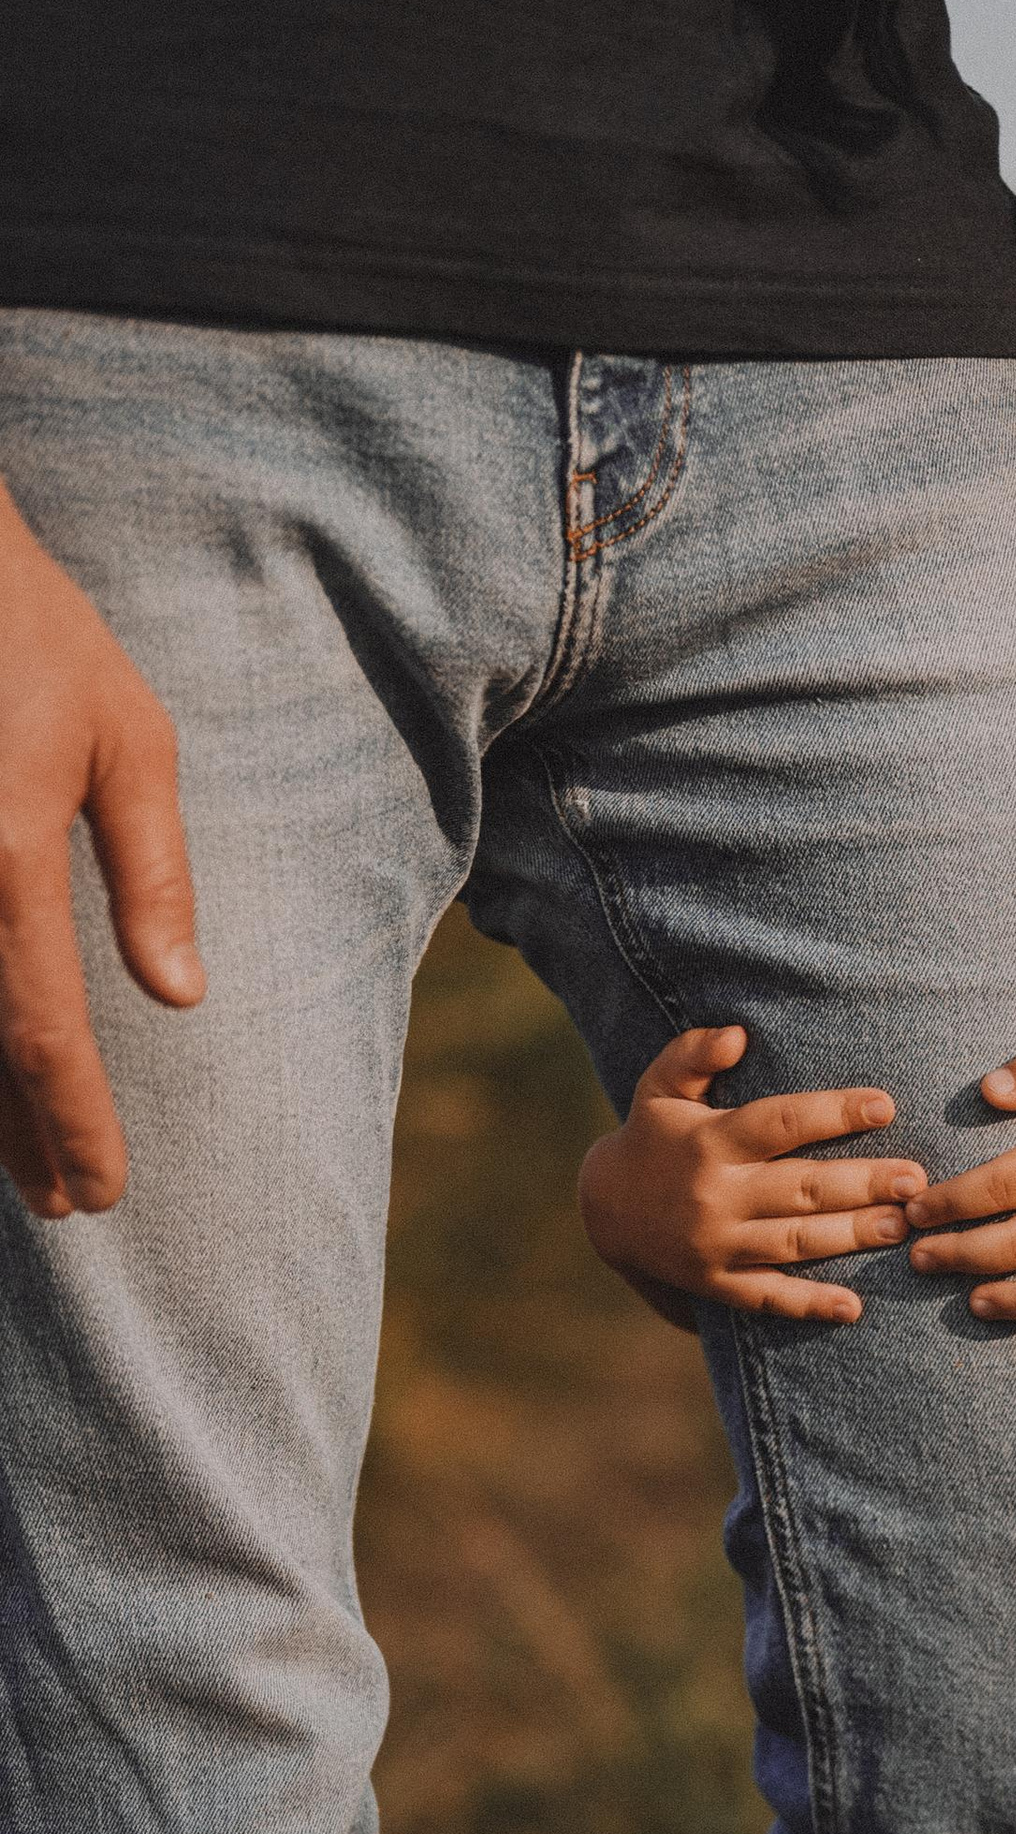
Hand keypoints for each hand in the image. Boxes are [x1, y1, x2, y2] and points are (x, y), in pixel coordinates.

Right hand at [0, 489, 203, 1216]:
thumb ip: (153, 871)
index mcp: (5, 855)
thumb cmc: (29, 629)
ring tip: (21, 1164)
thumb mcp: (125, 736)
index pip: (41, 1032)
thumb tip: (180, 996)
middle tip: (65, 1204)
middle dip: (19, 1136)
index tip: (102, 1194)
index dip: (72, 1125)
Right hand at [576, 1025, 925, 1324]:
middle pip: (800, 1188)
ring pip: (794, 1242)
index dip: (833, 1113)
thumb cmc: (653, 1138)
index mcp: (709, 1142)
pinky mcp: (718, 1284)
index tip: (885, 1105)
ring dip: (851, 1236)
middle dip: (862, 1184)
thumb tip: (738, 1034)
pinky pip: (768, 1297)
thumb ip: (692, 1054)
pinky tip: (854, 1308)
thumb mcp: (658, 1088)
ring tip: (902, 1227)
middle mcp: (715, 1196)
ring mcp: (717, 1245)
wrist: (605, 1212)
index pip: (779, 1123)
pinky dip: (810, 1305)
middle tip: (917, 1181)